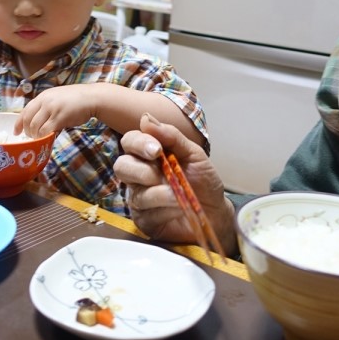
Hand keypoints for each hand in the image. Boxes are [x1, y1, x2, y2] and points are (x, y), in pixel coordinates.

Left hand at [16, 85, 96, 138]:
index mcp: (43, 96)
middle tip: (32, 137)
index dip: (19, 123)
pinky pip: (46, 130)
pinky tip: (48, 138)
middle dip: (27, 131)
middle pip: (28, 119)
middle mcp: (45, 101)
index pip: (25, 110)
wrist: (91, 98)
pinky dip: (44, 136)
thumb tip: (37, 122)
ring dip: (36, 135)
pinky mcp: (60, 117)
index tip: (16, 132)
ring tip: (40, 138)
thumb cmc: (76, 99)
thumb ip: (46, 107)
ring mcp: (52, 109)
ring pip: (35, 126)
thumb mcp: (57, 97)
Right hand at [114, 114, 237, 255]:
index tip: (157, 149)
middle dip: (140, 169)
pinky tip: (178, 208)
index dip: (139, 143)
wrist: (216, 212)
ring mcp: (140, 199)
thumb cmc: (203, 181)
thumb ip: (172, 136)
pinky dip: (164, 209)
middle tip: (159, 174)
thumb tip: (146, 118)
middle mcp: (139, 175)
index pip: (130, 142)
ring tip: (177, 195)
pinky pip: (145, 214)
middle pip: (121, 166)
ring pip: (135, 193)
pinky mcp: (144, 220)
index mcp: (149, 155)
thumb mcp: (194, 154)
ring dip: (158, 193)